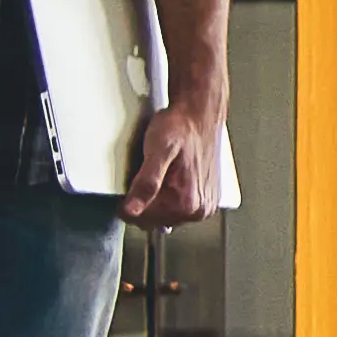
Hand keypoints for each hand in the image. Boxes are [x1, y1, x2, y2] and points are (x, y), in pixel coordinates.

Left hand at [120, 92, 229, 228]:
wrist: (200, 115)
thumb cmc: (180, 128)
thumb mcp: (156, 151)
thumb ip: (145, 183)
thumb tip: (132, 210)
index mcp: (186, 203)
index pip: (140, 220)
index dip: (128, 202)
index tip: (132, 181)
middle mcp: (199, 210)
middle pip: (154, 221)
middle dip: (145, 201)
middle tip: (148, 173)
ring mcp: (205, 207)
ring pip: (165, 217)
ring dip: (157, 200)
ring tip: (162, 174)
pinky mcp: (208, 201)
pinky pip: (178, 210)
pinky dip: (171, 197)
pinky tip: (172, 178)